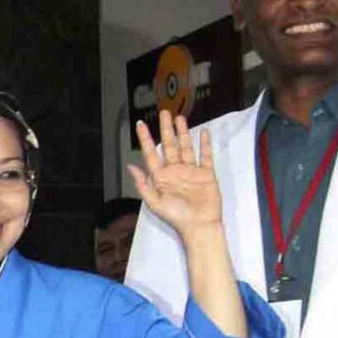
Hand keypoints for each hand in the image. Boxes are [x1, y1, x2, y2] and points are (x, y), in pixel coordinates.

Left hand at [129, 110, 222, 240]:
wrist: (199, 225)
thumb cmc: (176, 217)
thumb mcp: (155, 203)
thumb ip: (143, 184)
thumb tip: (131, 167)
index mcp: (161, 177)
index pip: (152, 154)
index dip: (146, 139)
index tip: (141, 124)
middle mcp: (175, 171)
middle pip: (170, 145)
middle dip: (166, 129)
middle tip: (164, 112)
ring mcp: (191, 171)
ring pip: (186, 147)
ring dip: (183, 132)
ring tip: (180, 118)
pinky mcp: (206, 174)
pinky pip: (205, 156)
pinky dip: (204, 144)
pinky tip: (203, 133)